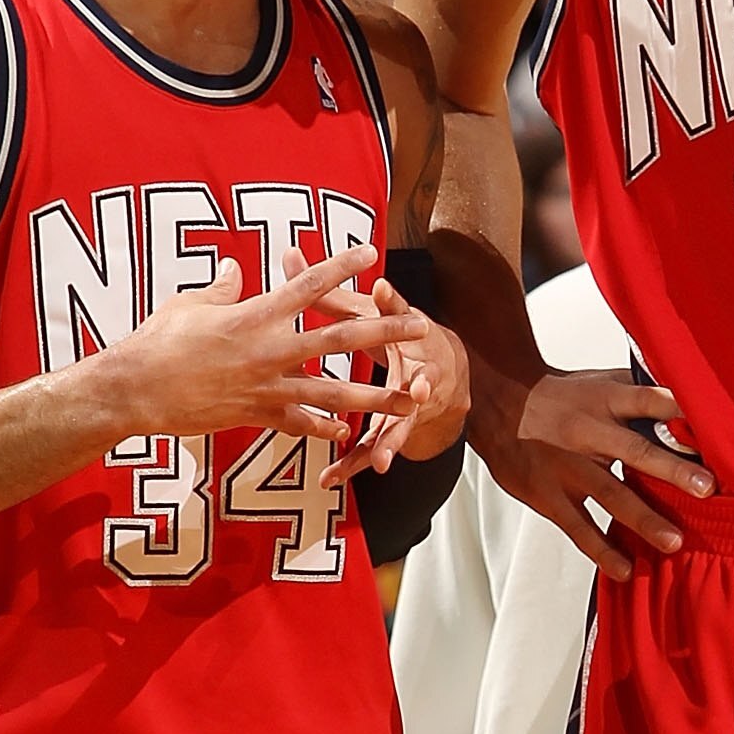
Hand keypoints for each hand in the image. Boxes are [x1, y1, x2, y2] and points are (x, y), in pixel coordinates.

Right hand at [106, 246, 426, 445]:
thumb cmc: (155, 342)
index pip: (308, 284)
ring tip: (412, 400)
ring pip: (335, 391)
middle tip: (421, 328)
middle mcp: (270, 350)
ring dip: (378, 396)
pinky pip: (300, 423)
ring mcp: (268, 386)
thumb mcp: (188, 305)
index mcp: (255, 314)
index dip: (341, 266)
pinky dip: (323, 427)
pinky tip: (346, 432)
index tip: (370, 252)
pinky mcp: (256, 416)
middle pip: (342, 338)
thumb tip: (235, 271)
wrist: (135, 391)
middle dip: (386, 333)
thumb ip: (220, 289)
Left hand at [327, 282, 468, 482]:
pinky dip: (353, 464)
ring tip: (381, 461)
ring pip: (400, 426)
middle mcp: (418, 376)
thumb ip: (332, 290)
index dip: (397, 308)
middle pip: (418, 384)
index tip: (387, 297)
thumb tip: (290, 255)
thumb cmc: (396, 336)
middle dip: (417, 391)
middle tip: (416, 393)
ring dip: (391, 443)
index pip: (406, 322)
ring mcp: (409, 408)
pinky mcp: (395, 429)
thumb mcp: (370, 312)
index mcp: (412, 341)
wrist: (443, 372)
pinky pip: (373, 449)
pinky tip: (331, 478)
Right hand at [474, 367, 714, 578]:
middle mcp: (590, 433)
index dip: (676, 410)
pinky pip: (579, 528)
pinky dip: (602, 550)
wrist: (499, 405)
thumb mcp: (600, 381)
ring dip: (643, 520)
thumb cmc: (560, 397)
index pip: (646, 399)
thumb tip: (691, 397)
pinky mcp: (550, 497)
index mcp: (606, 400)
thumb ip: (641, 390)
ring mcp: (570, 468)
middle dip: (672, 470)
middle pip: (635, 449)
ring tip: (673, 542)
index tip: (710, 426)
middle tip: (706, 489)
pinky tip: (625, 569)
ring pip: (610, 495)